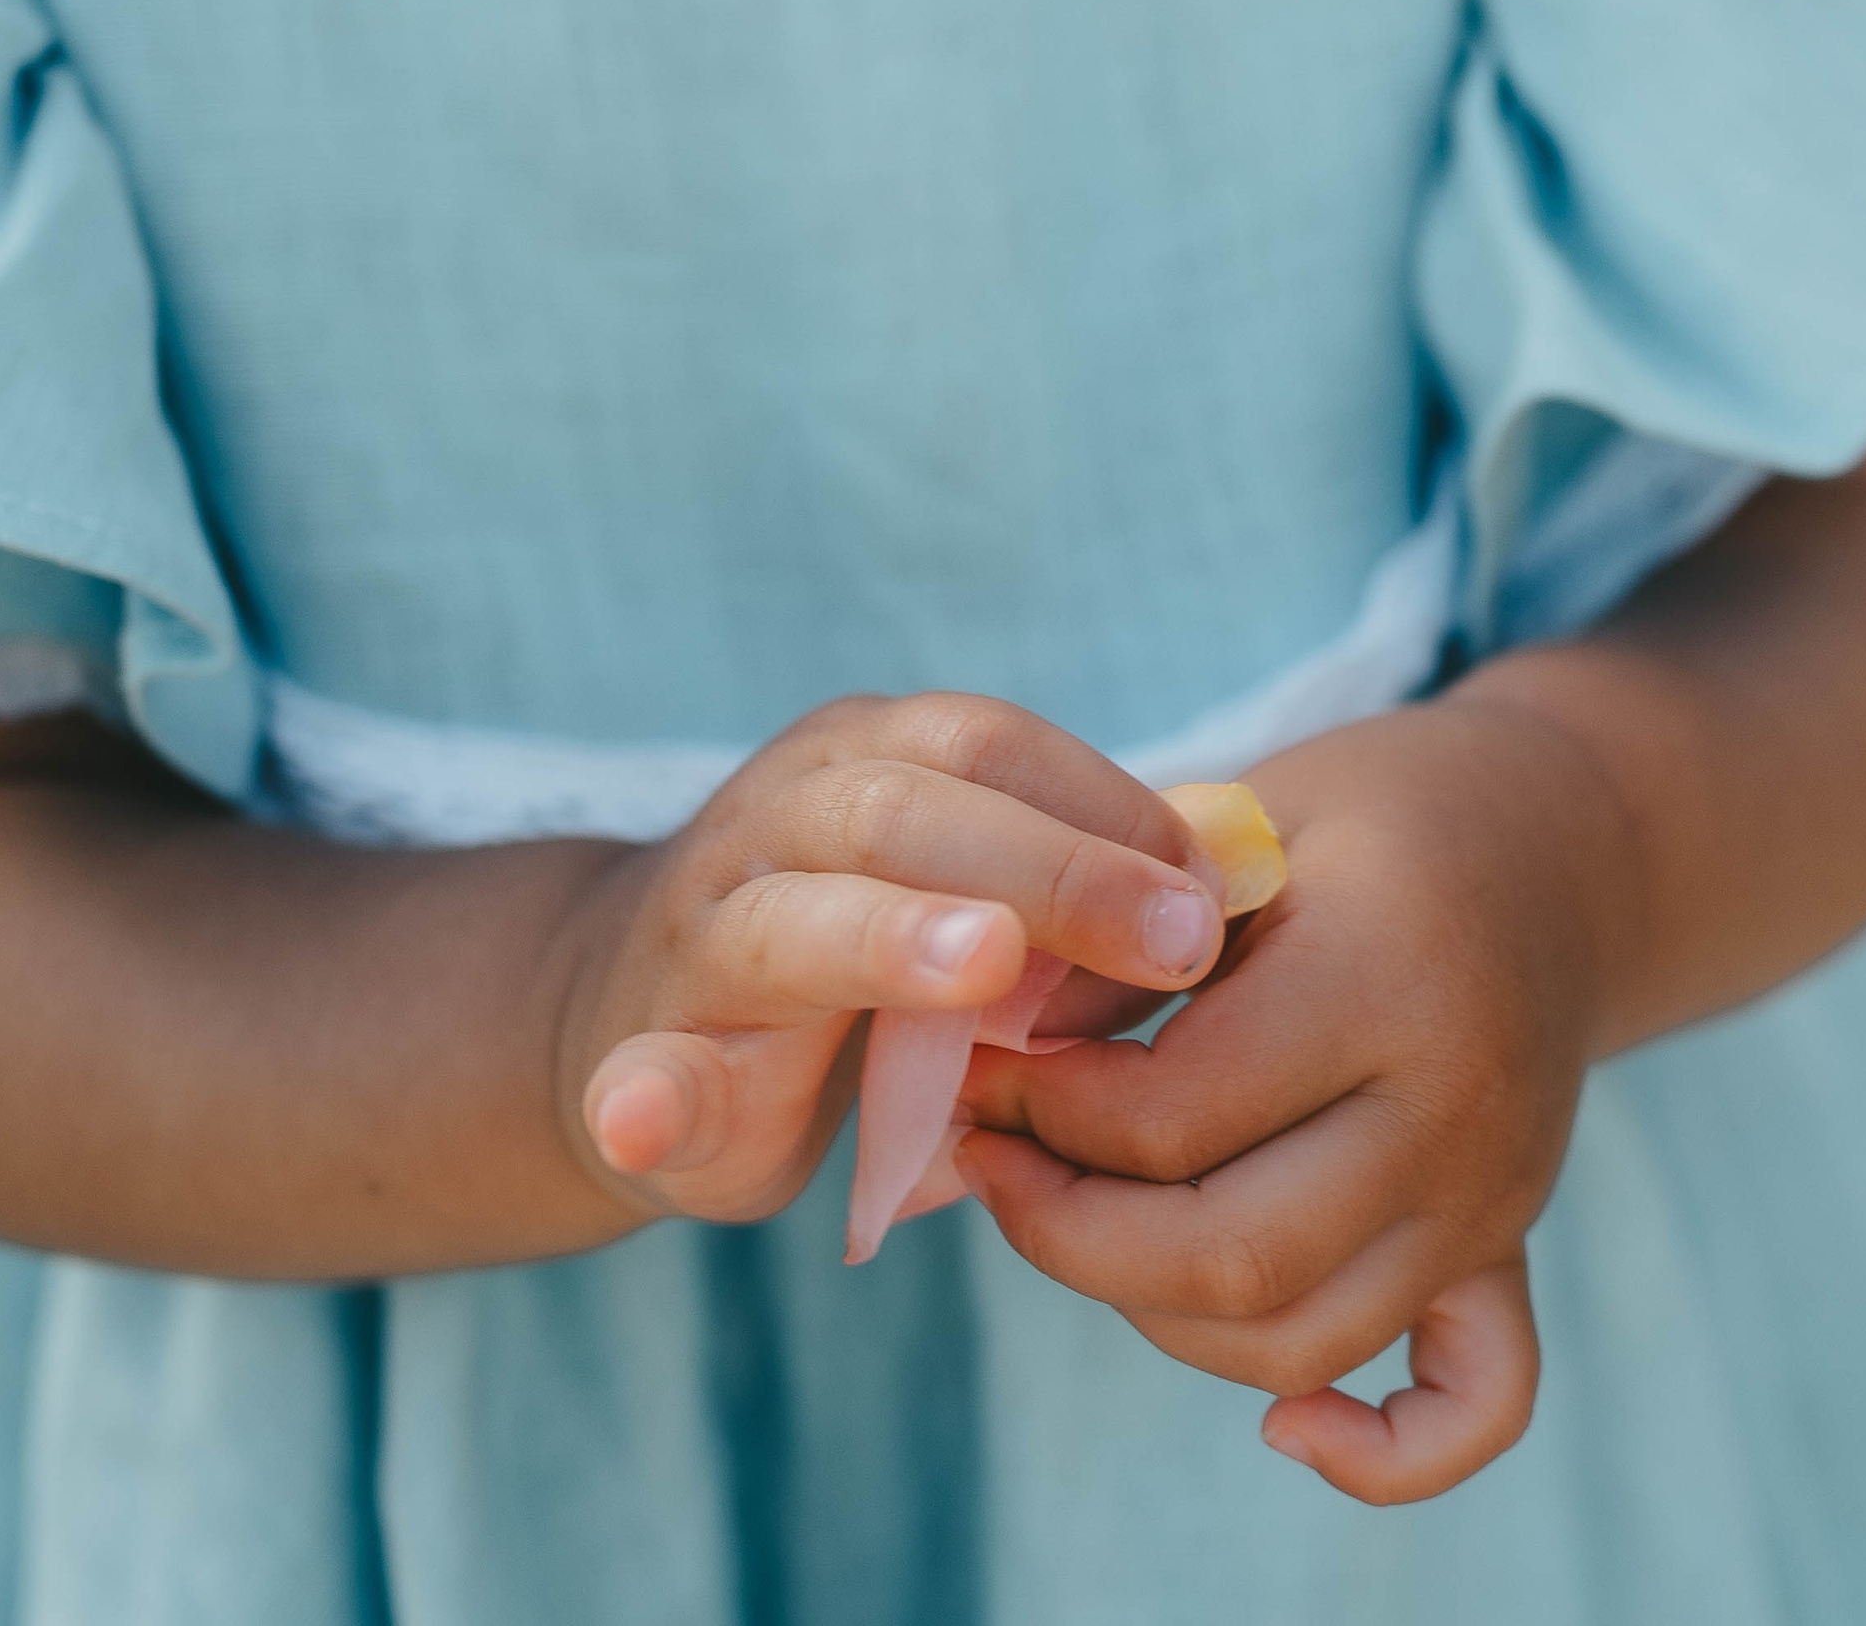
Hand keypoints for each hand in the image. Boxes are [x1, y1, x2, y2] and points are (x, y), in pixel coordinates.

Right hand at [553, 692, 1232, 1226]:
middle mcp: (778, 818)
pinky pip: (641, 1077)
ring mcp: (705, 933)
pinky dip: (643, 1098)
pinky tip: (643, 1117)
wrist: (635, 1014)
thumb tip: (1230, 891)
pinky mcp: (647, 1059)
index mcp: (865, 761)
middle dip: (1050, 869)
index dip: (1112, 810)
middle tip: (1174, 938)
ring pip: (789, 921)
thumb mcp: (967, 894)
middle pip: (907, 812)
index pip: (994, 748)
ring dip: (887, 940)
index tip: (1219, 892)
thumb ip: (1068, 888)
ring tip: (980, 967)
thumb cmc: (858, 948)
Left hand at [955, 697, 1634, 1501]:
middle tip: (987, 1158)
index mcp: (1388, 978)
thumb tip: (996, 1041)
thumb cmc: (1365, 820)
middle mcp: (1457, 1111)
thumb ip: (1121, 933)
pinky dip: (1380, 1451)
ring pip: (1300, 1339)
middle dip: (1064, 1230)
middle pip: (1229, 1258)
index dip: (1040, 1107)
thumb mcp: (1235, 820)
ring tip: (1069, 1214)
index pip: (1175, 1115)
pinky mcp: (1506, 1250)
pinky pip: (1474, 1404)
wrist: (1557, 844)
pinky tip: (1286, 1429)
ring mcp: (1493, 1198)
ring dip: (1149, 1308)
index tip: (979, 1064)